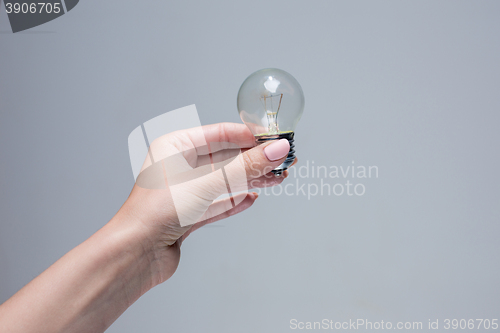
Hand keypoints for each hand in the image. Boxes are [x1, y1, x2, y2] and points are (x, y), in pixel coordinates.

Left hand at [120, 123, 294, 283]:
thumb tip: (276, 151)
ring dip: (250, 181)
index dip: (249, 136)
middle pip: (225, 158)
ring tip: (277, 179)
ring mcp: (184, 191)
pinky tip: (252, 198)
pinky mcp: (188, 214)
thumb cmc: (156, 212)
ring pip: (225, 181)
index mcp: (174, 147)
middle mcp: (178, 166)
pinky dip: (235, 200)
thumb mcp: (206, 184)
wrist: (134, 255)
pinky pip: (218, 202)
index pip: (219, 134)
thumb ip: (244, 168)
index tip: (275, 139)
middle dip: (254, 161)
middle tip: (282, 161)